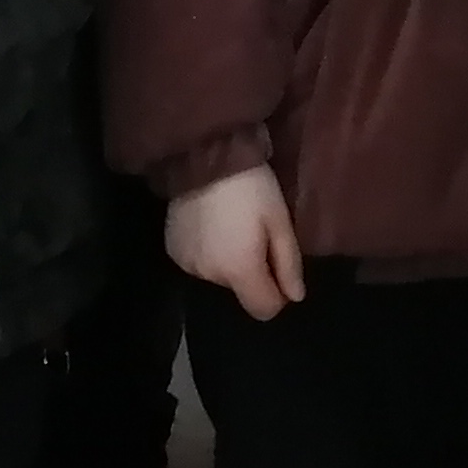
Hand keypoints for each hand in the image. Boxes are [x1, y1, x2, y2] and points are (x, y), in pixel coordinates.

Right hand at [165, 166, 305, 321]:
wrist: (205, 156)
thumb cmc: (252, 186)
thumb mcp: (279, 221)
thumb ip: (289, 264)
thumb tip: (295, 297)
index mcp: (239, 270)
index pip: (263, 310)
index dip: (277, 295)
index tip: (278, 268)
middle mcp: (209, 275)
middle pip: (240, 290)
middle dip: (251, 271)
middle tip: (255, 234)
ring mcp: (186, 264)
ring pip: (218, 276)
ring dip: (227, 261)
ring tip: (231, 226)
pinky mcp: (172, 251)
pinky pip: (198, 263)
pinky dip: (207, 252)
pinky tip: (210, 225)